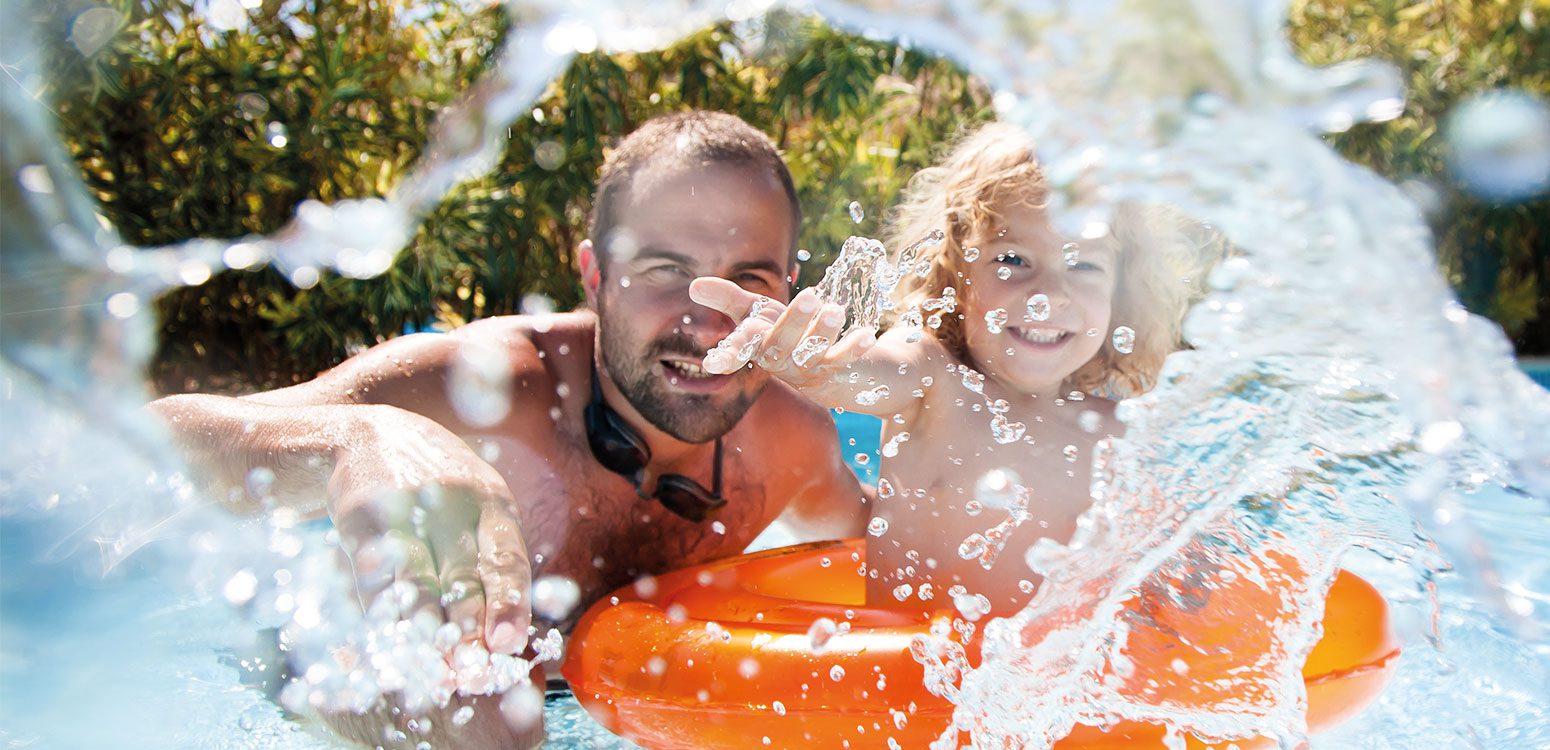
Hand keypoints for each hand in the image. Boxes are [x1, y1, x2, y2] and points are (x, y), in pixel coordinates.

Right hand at [327, 406, 531, 655]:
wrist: (367, 435)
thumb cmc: (437, 492)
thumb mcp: (476, 510)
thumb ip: (492, 563)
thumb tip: (510, 640)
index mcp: (493, 502)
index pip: (506, 558)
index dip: (508, 603)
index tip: (507, 644)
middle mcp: (454, 500)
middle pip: (464, 574)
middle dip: (468, 628)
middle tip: (470, 672)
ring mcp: (407, 503)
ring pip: (418, 577)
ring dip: (426, 628)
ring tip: (433, 669)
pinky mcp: (361, 512)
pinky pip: (374, 571)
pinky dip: (383, 610)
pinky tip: (390, 639)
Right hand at [690, 278, 875, 387]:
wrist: (830, 370)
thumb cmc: (785, 333)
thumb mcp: (757, 313)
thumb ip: (729, 299)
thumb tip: (693, 286)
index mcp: (758, 345)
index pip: (740, 349)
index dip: (728, 353)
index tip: (712, 362)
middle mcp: (781, 361)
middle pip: (781, 346)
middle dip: (793, 322)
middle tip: (809, 296)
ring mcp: (808, 369)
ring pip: (813, 354)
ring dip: (824, 332)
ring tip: (836, 309)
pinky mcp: (836, 371)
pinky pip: (844, 362)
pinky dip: (854, 349)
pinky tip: (867, 334)